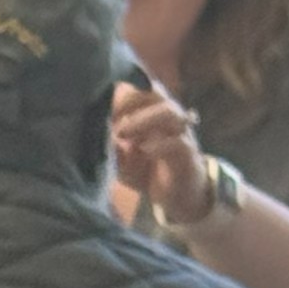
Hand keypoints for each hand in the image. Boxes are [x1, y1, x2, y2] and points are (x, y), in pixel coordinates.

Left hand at [110, 80, 217, 229]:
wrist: (177, 198)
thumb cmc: (147, 173)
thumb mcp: (120, 162)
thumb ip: (110, 148)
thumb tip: (99, 136)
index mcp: (152, 115)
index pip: (141, 89)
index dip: (122, 94)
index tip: (103, 107)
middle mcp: (169, 119)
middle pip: (156, 92)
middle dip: (132, 99)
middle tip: (112, 117)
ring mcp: (181, 134)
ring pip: (169, 112)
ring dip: (143, 119)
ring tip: (123, 133)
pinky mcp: (189, 155)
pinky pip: (179, 142)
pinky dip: (159, 144)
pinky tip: (143, 150)